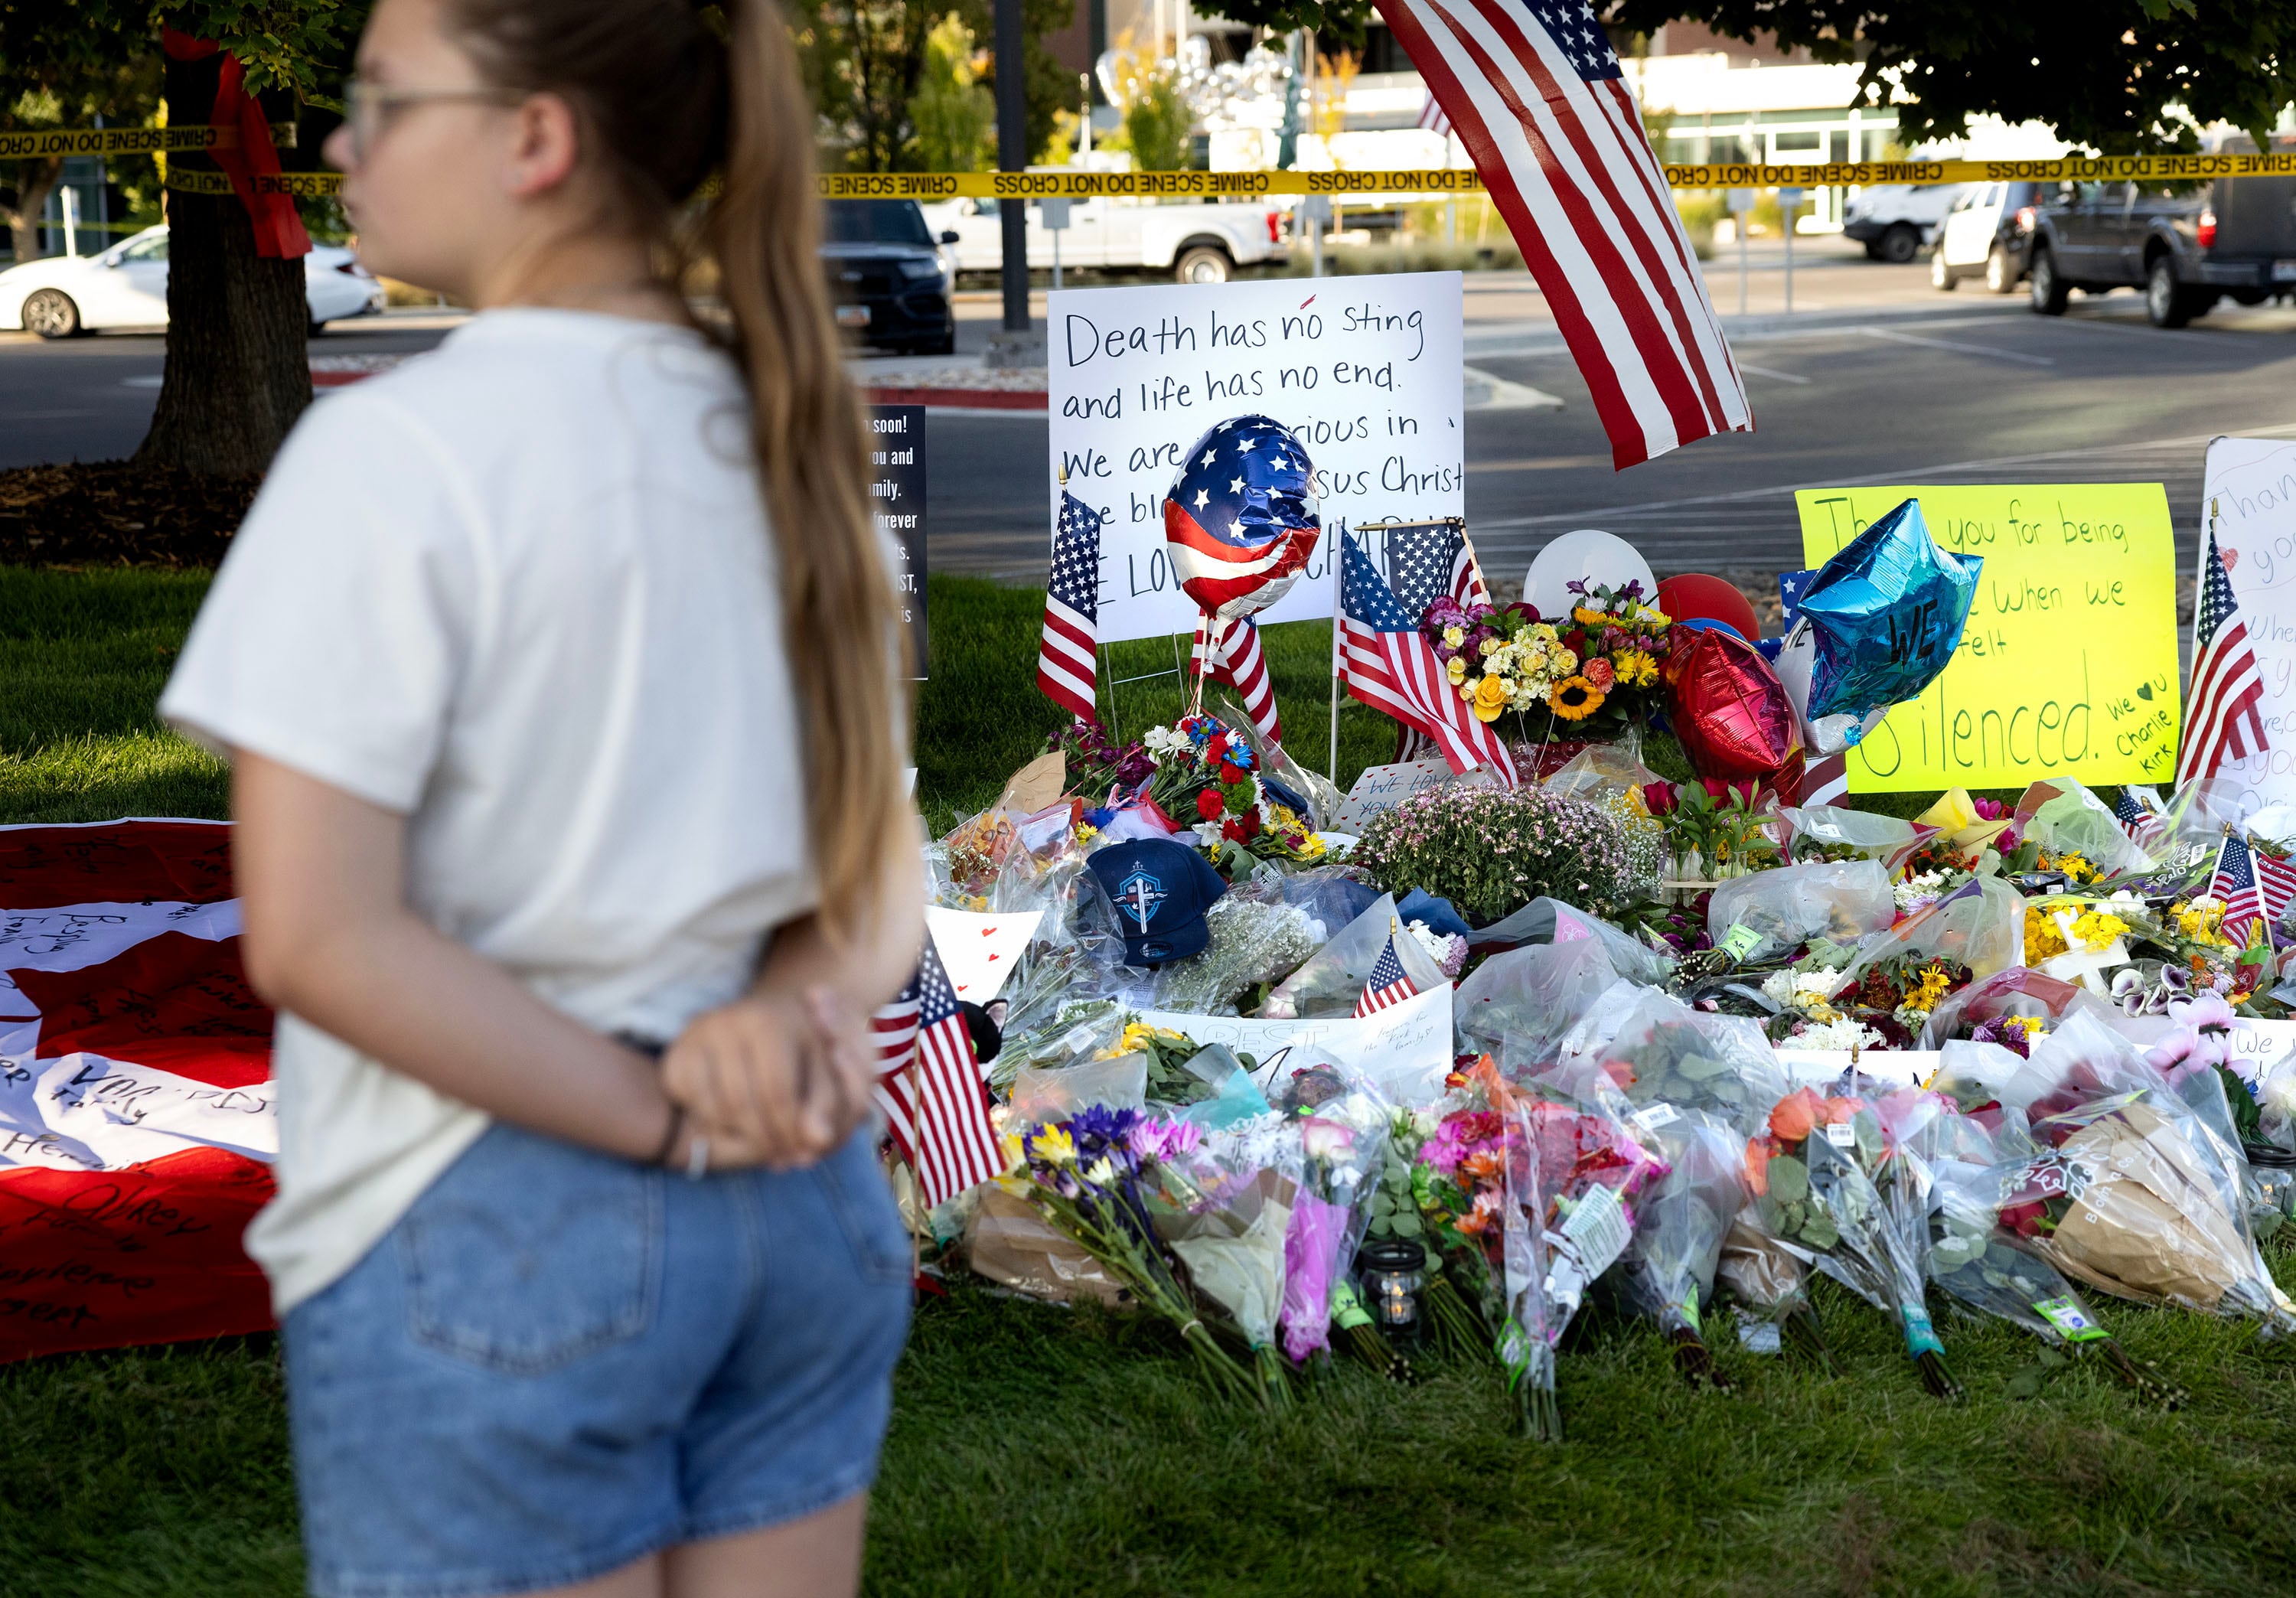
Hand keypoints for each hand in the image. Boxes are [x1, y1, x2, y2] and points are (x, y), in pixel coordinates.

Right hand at [662, 987, 872, 1168]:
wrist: (765, 1026)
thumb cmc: (801, 1052)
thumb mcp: (825, 1072)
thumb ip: (828, 1106)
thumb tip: (819, 1140)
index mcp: (767, 1022)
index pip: (776, 1093)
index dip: (790, 1132)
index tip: (803, 1152)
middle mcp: (724, 1023)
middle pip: (741, 1105)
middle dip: (765, 1140)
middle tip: (783, 1156)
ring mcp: (694, 1038)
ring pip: (713, 1110)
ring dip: (740, 1138)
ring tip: (766, 1142)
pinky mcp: (674, 1056)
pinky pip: (690, 1105)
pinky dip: (714, 1124)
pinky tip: (738, 1124)